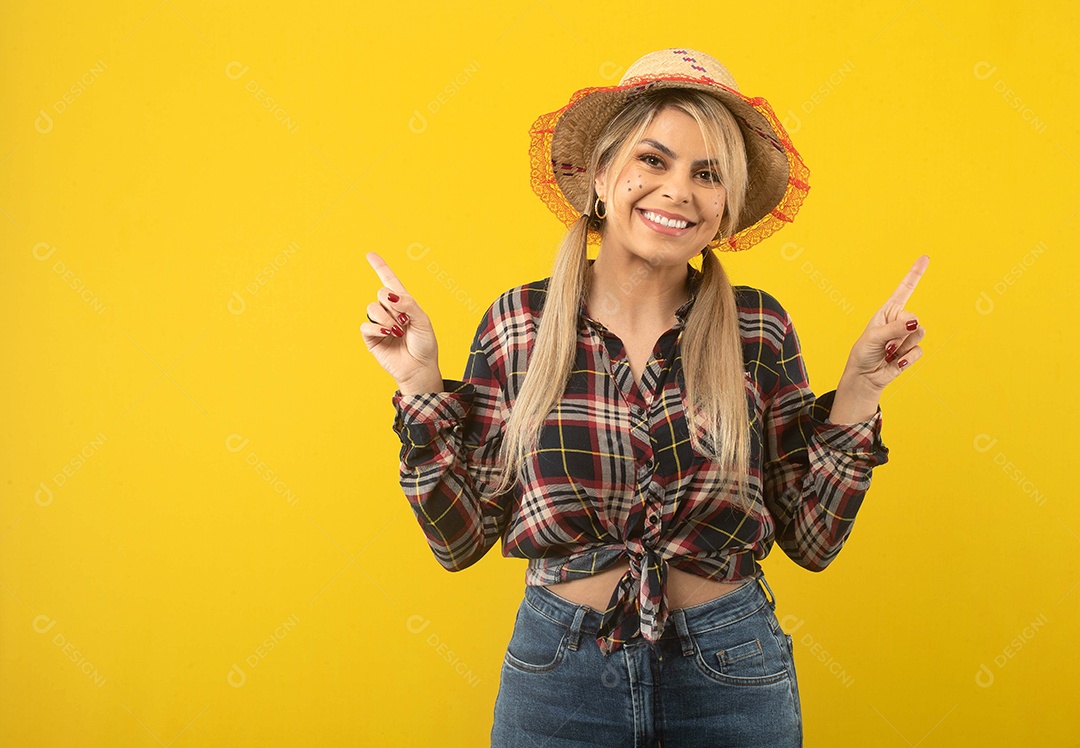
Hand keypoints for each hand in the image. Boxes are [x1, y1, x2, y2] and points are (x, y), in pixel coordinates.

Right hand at [361, 251, 440, 386]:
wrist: (419, 368)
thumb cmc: (425, 345)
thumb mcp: (423, 320)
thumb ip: (408, 303)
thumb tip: (389, 294)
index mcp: (404, 303)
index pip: (390, 281)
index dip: (380, 267)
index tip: (370, 254)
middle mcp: (390, 311)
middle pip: (380, 292)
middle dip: (393, 305)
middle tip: (405, 321)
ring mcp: (379, 324)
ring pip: (372, 308)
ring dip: (387, 319)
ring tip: (398, 331)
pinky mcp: (371, 338)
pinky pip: (365, 325)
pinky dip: (377, 328)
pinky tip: (388, 334)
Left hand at [842, 254, 928, 391]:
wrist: (865, 376)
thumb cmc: (863, 353)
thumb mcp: (874, 337)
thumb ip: (895, 329)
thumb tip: (915, 323)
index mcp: (888, 312)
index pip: (904, 290)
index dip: (915, 274)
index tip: (925, 258)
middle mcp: (899, 321)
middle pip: (913, 317)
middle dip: (899, 333)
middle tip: (885, 344)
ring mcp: (906, 336)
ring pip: (919, 333)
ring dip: (902, 345)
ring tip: (888, 352)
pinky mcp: (911, 350)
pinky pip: (919, 350)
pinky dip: (906, 359)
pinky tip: (894, 362)